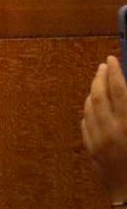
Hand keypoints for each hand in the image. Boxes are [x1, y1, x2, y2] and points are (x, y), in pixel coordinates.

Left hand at [83, 57, 126, 202]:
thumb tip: (126, 95)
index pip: (119, 90)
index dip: (115, 71)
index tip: (112, 58)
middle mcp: (111, 130)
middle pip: (99, 94)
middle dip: (100, 77)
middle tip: (104, 66)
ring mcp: (98, 140)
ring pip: (89, 107)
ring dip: (93, 91)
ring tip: (99, 81)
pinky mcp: (91, 150)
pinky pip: (86, 123)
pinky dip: (89, 110)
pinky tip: (93, 105)